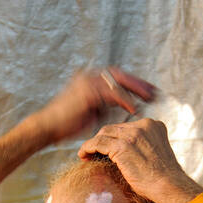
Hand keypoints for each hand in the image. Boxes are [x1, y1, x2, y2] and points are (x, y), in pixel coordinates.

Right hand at [30, 67, 156, 144]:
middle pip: (120, 75)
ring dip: (136, 89)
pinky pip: (111, 94)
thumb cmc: (64, 125)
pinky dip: (124, 100)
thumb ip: (104, 106)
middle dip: (139, 83)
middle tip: (156, 91)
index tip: (148, 91)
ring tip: (150, 97)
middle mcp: (89, 76)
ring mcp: (87, 82)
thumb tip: (123, 108)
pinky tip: (134, 108)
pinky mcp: (87, 92)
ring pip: (119, 82)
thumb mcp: (89, 112)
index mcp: (89, 79)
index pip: (117, 77)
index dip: (134, 83)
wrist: (46, 128)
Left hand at [76, 119, 202, 202]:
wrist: (169, 186)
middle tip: (92, 152)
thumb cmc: (163, 179)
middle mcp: (144, 125)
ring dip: (92, 144)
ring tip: (85, 155)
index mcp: (153, 126)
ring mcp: (133, 134)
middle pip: (113, 128)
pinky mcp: (123, 146)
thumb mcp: (154, 155)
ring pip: (104, 134)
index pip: (126, 128)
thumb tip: (124, 156)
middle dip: (101, 140)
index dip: (113, 138)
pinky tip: (83, 156)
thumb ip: (142, 148)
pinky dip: (88, 148)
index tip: (105, 149)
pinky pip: (98, 143)